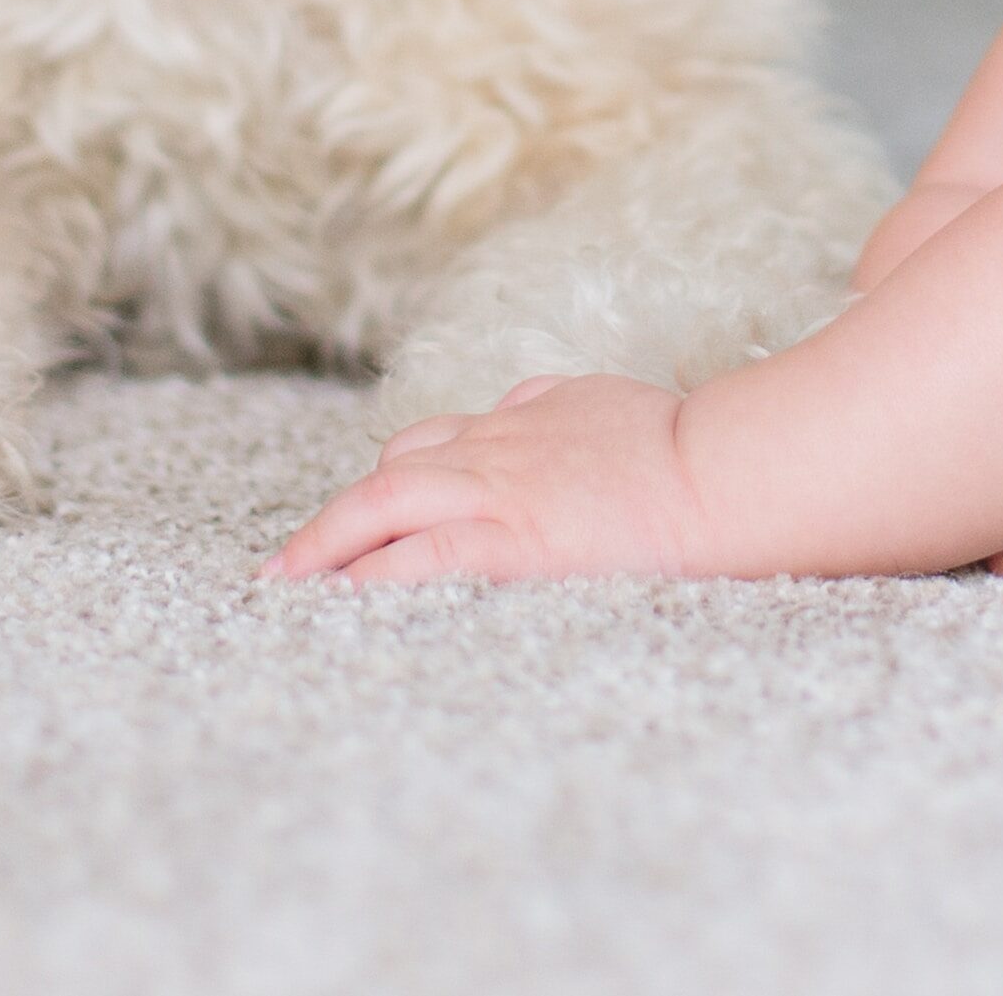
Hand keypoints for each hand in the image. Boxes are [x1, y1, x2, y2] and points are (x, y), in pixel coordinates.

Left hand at [269, 375, 717, 583]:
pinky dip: (373, 576)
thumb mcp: (602, 402)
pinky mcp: (510, 540)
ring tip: (290, 586)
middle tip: (284, 565)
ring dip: (330, 546)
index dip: (383, 485)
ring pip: (386, 503)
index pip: (428, 445)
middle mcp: (495, 449)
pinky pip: (421, 556)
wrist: (718, 473)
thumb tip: (531, 402)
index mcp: (519, 421)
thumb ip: (556, 407)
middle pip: (389, 475)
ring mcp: (497, 491)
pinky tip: (344, 600)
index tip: (353, 518)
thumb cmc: (681, 447)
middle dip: (330, 523)